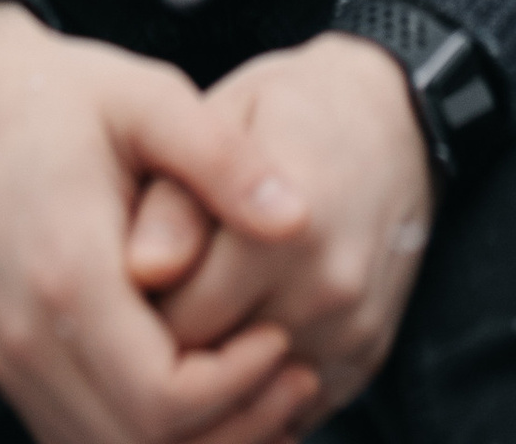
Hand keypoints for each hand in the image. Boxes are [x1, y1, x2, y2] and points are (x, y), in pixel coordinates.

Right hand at [0, 2, 317, 443]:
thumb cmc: (64, 94)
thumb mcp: (150, 99)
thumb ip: (223, 158)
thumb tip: (299, 217)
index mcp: (68, 274)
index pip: (160, 397)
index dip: (235, 386)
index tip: (282, 338)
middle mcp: (28, 339)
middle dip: (229, 427)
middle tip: (295, 378)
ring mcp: (12, 361)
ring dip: (191, 443)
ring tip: (264, 396)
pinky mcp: (12, 364)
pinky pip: (81, 436)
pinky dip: (146, 436)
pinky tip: (206, 400)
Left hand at [129, 37, 434, 434]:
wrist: (394, 120)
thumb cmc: (291, 111)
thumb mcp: (227, 118)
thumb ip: (179, 198)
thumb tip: (141, 271)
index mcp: (286, 224)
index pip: (179, 319)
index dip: (134, 307)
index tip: (121, 276)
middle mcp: (327, 287)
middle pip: (212, 364)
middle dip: (168, 344)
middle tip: (152, 295)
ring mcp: (352, 328)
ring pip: (252, 394)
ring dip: (216, 366)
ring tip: (197, 305)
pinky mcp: (367, 354)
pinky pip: (293, 404)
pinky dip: (259, 381)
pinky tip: (239, 326)